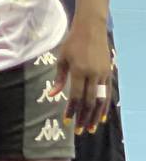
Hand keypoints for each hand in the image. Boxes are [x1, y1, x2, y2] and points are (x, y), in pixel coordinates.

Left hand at [54, 17, 112, 133]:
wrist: (91, 30)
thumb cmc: (72, 43)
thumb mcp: (62, 58)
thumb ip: (59, 78)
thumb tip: (53, 95)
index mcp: (78, 71)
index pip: (75, 96)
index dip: (72, 110)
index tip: (67, 121)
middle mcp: (92, 75)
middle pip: (89, 102)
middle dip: (84, 117)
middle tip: (80, 131)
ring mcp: (103, 75)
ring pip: (100, 100)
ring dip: (95, 116)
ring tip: (91, 128)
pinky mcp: (109, 74)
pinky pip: (107, 94)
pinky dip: (104, 106)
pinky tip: (101, 116)